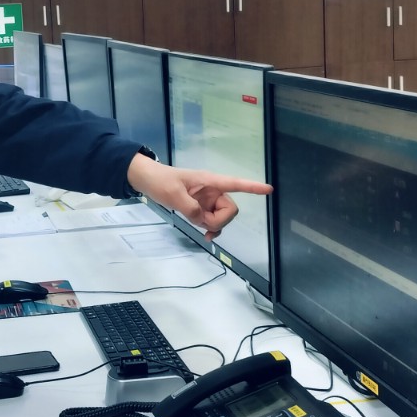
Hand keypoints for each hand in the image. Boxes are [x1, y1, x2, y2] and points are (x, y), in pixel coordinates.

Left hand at [126, 154, 271, 240]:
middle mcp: (213, 191)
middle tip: (200, 221)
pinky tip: (206, 235)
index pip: (235, 183)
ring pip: (223, 218)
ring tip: (195, 222)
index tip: (269, 190)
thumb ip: (190, 207)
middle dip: (219, 220)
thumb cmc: (161, 181)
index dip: (253, 187)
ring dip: (213, 225)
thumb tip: (202, 220)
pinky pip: (214, 222)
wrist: (147, 181)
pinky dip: (212, 229)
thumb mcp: (173, 194)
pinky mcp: (202, 209)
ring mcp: (208, 201)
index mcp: (210, 181)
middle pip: (230, 210)